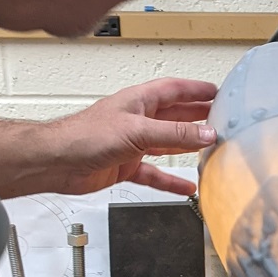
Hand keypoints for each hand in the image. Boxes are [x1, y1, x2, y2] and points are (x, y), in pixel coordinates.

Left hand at [43, 78, 217, 195]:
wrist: (56, 162)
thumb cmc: (84, 135)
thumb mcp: (138, 131)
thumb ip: (174, 133)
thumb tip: (205, 133)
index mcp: (140, 101)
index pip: (176, 90)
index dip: (197, 90)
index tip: (218, 93)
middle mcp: (138, 120)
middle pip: (176, 116)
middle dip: (198, 117)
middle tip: (221, 119)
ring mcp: (133, 143)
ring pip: (168, 143)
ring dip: (188, 146)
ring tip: (211, 148)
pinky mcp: (127, 165)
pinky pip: (155, 173)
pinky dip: (170, 180)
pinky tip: (185, 186)